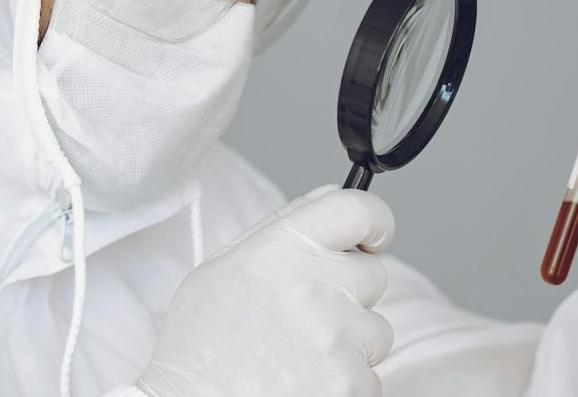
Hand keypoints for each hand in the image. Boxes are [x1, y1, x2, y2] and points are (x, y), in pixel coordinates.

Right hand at [136, 186, 395, 396]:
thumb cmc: (202, 346)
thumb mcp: (222, 269)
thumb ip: (282, 229)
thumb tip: (333, 198)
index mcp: (281, 248)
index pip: (357, 210)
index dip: (374, 221)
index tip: (372, 237)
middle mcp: (314, 287)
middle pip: (374, 274)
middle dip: (350, 294)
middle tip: (306, 318)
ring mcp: (335, 338)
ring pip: (376, 330)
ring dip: (349, 343)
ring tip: (298, 357)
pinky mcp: (349, 383)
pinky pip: (371, 375)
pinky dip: (345, 382)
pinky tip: (304, 383)